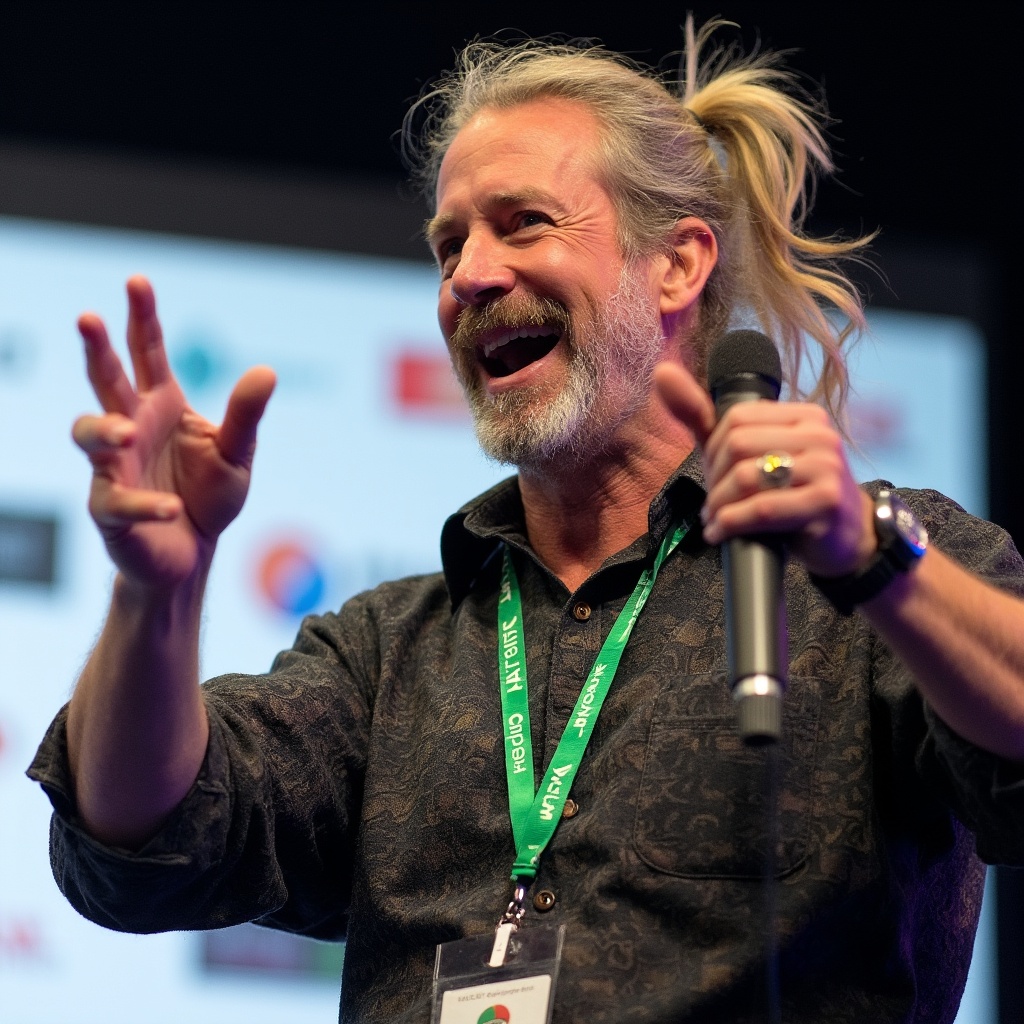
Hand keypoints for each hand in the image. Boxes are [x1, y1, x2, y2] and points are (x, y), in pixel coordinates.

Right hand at [72, 276, 275, 587]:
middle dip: (97, 349)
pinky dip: (147, 504)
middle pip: (107, 381)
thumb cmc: (209, 497)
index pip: (148, 353)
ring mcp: (114, 467)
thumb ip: (246, 415)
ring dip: (103, 431)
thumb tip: (267, 370)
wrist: (193, 553)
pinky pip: (121, 501)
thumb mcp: (238, 453)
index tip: (137, 280)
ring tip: (126, 435)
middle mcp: (131, 428)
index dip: (142, 317)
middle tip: (87, 317)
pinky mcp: (112, 510)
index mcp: (162, 406)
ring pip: (89, 436)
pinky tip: (171, 507)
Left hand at [653, 361, 874, 576]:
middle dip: (715, 479)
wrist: (845, 537)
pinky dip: (731, 524)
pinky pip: (761, 509)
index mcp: (804, 416)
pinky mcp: (826, 502)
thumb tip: (661, 372)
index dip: (713, 450)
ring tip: (716, 519)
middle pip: (738, 446)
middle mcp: (819, 434)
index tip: (714, 475)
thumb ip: (703, 416)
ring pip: (746, 477)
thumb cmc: (791, 493)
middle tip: (713, 502)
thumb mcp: (750, 453)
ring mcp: (827, 467)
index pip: (736, 418)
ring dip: (719, 505)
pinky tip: (721, 533)